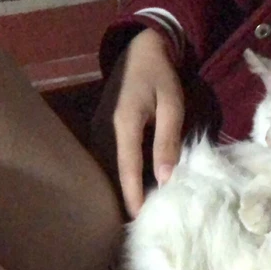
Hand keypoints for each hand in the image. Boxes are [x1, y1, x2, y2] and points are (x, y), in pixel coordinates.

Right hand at [92, 28, 184, 217]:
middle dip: (128, 197)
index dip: (134, 197)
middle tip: (144, 220)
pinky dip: (119, 173)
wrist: (139, 49)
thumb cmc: (160, 75)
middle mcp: (104, 130)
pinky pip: (108, 158)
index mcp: (123, 124)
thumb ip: (168, 140)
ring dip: (122, 186)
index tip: (141, 220)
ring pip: (108, 168)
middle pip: (113, 173)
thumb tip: (165, 178)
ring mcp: (98, 129)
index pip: (127, 170)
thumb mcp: (172, 104)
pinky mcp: (98, 129)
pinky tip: (134, 184)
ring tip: (139, 207)